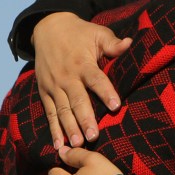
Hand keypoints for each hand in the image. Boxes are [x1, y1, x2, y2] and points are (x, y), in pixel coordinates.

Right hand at [32, 12, 131, 148]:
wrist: (48, 29)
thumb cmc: (80, 33)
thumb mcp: (97, 34)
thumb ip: (112, 43)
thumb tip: (129, 43)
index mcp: (82, 63)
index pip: (96, 79)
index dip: (106, 92)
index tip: (116, 106)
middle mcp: (67, 77)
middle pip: (77, 100)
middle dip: (85, 119)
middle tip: (94, 136)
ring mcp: (53, 86)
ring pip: (62, 110)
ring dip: (69, 128)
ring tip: (77, 144)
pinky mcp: (45, 92)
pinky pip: (50, 113)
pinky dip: (53, 129)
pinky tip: (58, 145)